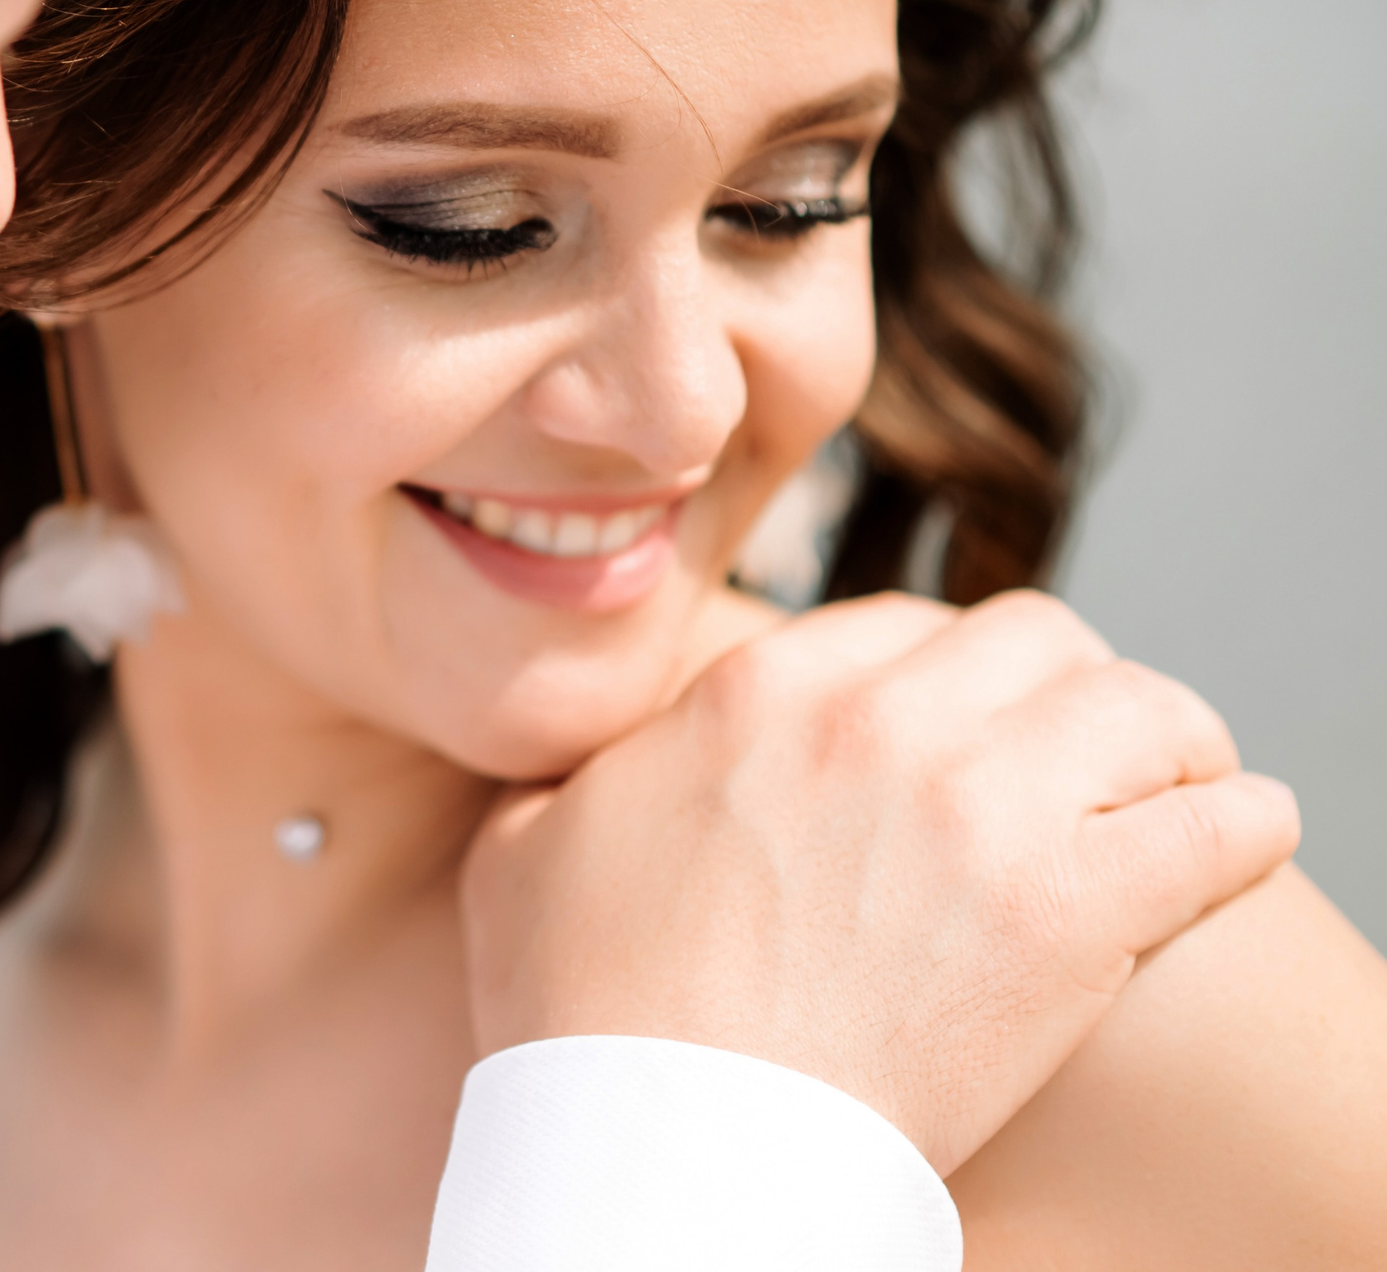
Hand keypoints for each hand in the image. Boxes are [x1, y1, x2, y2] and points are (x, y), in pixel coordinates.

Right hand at [459, 589, 1299, 1174]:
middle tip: (1080, 752)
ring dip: (1170, 745)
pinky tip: (1235, 844)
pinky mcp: (1070, 912)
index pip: (911, 624)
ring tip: (1176, 789)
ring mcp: (984, 809)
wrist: (661, 1139)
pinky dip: (1241, 827)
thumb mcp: (522, 851)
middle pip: (1040, 636)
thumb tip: (566, 770)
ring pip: (1143, 706)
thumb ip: (562, 779)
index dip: (953, 674)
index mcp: (762, 692)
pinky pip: (1218, 825)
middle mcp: (882, 721)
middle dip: (1069, 687)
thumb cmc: (583, 1011)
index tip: (972, 725)